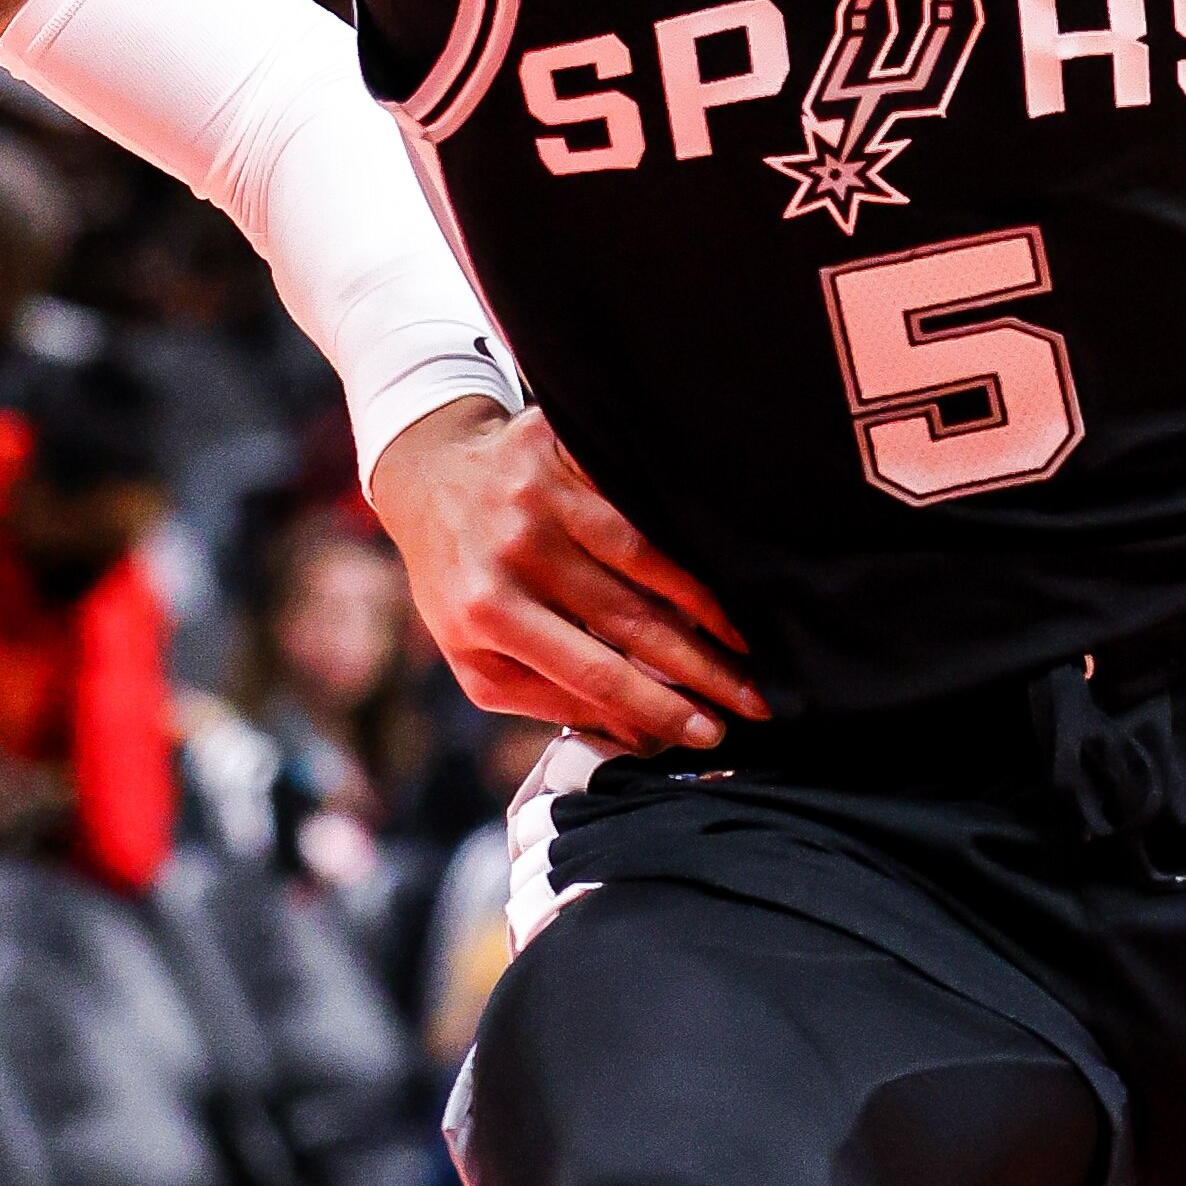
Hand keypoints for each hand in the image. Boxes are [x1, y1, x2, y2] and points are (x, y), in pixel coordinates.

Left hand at [370, 397, 763, 752]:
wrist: (427, 475)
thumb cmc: (459, 583)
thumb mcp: (477, 658)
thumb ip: (549, 698)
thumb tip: (639, 736)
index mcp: (488, 612)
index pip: (593, 672)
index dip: (659, 707)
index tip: (712, 733)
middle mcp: (517, 551)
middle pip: (634, 620)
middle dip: (705, 668)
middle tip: (757, 700)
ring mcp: (544, 494)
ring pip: (652, 558)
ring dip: (711, 608)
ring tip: (752, 645)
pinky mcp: (567, 449)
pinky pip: (644, 502)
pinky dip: (688, 541)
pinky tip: (730, 570)